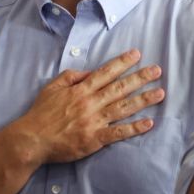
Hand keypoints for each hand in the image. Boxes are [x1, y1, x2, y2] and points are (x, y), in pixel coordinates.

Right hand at [9, 49, 164, 164]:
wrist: (33, 139)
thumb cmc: (42, 112)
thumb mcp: (53, 86)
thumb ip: (72, 76)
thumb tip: (90, 71)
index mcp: (81, 89)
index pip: (106, 72)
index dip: (122, 62)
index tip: (137, 54)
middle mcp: (90, 103)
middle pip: (119, 87)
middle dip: (140, 78)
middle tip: (157, 70)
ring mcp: (94, 121)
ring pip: (123, 108)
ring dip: (143, 100)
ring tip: (160, 93)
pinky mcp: (95, 139)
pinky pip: (118, 133)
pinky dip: (134, 128)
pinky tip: (148, 123)